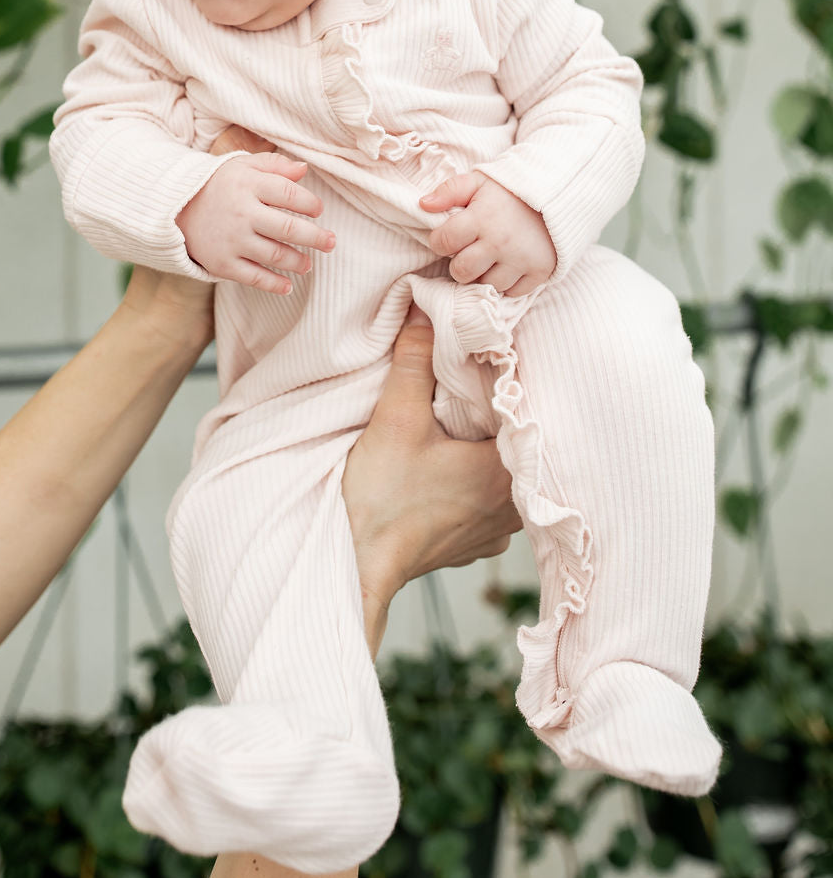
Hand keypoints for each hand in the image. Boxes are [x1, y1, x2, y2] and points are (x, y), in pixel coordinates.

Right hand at [177, 147, 335, 294]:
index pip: (289, 193)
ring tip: (308, 264)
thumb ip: (274, 165)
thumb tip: (305, 169)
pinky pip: (254, 277)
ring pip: (275, 255)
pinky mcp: (222, 263)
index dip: (310, 203)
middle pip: (288, 228)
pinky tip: (288, 285)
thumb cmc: (218, 185)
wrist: (175, 208)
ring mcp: (231, 240)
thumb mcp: (242, 166)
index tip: (318, 210)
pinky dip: (274, 284)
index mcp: (247, 184)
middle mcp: (241, 212)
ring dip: (298, 262)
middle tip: (331, 242)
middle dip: (316, 237)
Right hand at [342, 306, 519, 653]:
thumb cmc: (380, 499)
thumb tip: (424, 312)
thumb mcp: (395, 417)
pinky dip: (471, 483)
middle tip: (473, 387)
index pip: (522, 415)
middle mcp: (512, 508)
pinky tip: (448, 468)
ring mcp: (494, 532)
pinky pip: (485, 503)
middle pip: (514, 446)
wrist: (355, 565)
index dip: (507, 385)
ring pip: (501, 476)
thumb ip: (413, 360)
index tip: (492, 361)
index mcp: (506, 474)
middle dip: (494, 417)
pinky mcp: (471, 545)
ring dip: (484, 453)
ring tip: (461, 426)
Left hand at [420, 169, 555, 296]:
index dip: (440, 241)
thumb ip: (449, 190)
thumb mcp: (479, 181)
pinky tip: (508, 265)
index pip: (443, 242)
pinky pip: (513, 292)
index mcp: (482, 218)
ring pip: (486, 285)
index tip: (448, 237)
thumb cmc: (511, 190)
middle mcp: (500, 242)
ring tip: (490, 257)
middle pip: (462, 272)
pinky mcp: (540, 271)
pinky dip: (508, 283)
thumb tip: (422, 204)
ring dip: (484, 275)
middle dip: (459, 264)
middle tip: (470, 251)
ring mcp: (521, 259)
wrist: (559, 193)